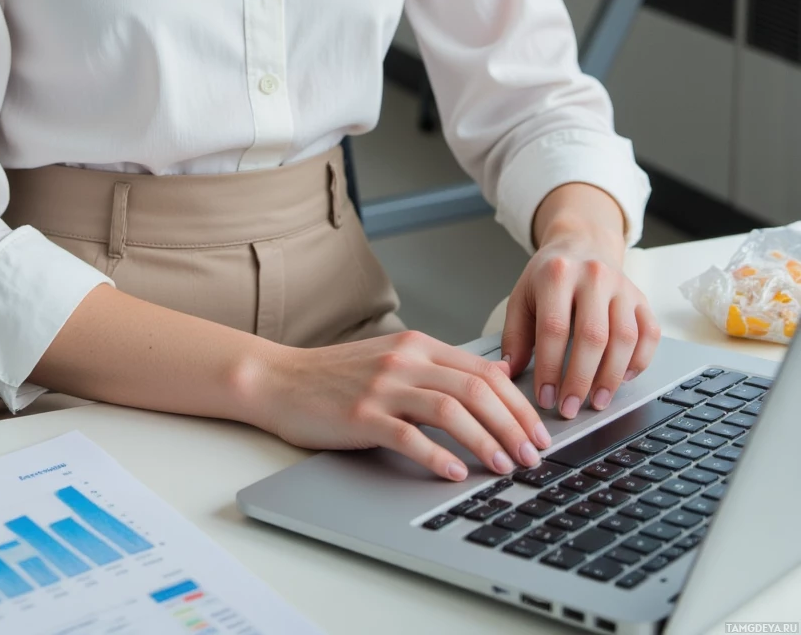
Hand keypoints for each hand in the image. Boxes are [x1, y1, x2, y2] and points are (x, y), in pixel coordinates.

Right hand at [249, 329, 552, 482]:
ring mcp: (383, 387)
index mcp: (419, 345)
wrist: (281, 379)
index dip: (518, 402)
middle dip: (512, 425)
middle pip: (476, 388)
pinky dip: (437, 456)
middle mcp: (405, 360)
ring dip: (485, 441)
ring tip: (504, 466)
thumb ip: (437, 370)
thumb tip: (494, 387)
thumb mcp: (393, 360)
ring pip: (451, 409)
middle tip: (532, 455)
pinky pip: (408, 435)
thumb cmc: (337, 376)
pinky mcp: (362, 415)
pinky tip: (454, 473)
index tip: (538, 431)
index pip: (484, 370)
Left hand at [501, 184, 660, 419]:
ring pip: (625, 338)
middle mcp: (593, 276)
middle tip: (571, 408)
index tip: (546, 397)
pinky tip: (623, 379)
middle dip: (581, 379)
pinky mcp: (642, 298)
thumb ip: (515, 335)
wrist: (582, 243)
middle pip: (593, 336)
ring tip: (597, 402)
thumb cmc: (549, 276)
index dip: (551, 368)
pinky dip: (639, 362)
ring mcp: (622, 286)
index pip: (554, 328)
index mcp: (557, 273)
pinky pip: (649, 334)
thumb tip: (509, 374)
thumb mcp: (522, 296)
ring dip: (612, 377)